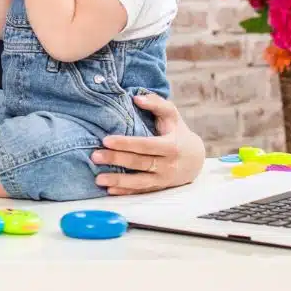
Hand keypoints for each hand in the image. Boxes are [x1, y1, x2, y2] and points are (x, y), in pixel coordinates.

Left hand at [91, 93, 206, 194]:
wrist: (195, 158)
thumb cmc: (177, 131)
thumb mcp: (172, 115)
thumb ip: (156, 104)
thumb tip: (137, 98)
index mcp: (171, 146)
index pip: (146, 145)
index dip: (126, 143)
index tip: (106, 140)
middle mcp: (168, 165)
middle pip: (139, 163)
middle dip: (116, 160)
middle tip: (95, 156)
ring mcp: (164, 179)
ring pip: (140, 182)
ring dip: (119, 181)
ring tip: (98, 179)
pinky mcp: (159, 188)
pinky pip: (141, 191)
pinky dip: (126, 192)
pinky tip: (110, 191)